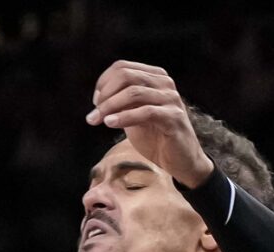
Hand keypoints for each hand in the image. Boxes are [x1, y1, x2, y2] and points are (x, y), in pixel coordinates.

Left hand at [86, 61, 211, 187]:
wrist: (180, 161)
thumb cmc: (156, 138)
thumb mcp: (133, 116)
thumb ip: (120, 104)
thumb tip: (98, 98)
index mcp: (154, 77)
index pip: (122, 68)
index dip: (103, 83)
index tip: (95, 103)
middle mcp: (164, 83)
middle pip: (126, 76)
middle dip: (105, 94)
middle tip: (94, 114)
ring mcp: (171, 98)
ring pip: (133, 92)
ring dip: (110, 106)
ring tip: (96, 120)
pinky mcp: (174, 117)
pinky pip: (145, 112)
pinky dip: (124, 117)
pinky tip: (110, 123)